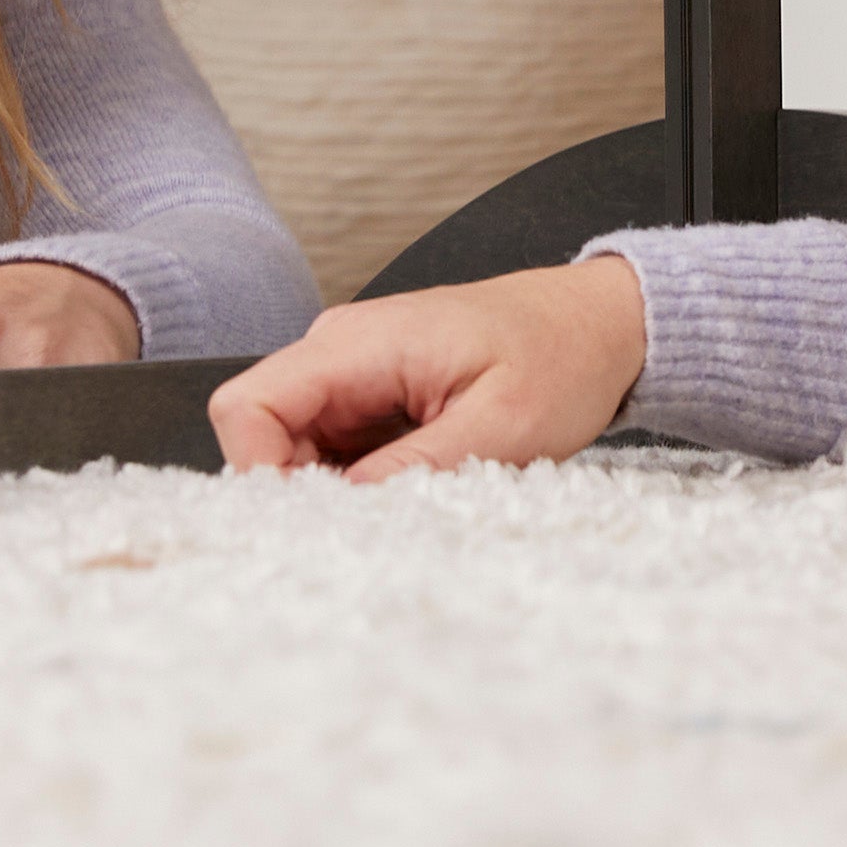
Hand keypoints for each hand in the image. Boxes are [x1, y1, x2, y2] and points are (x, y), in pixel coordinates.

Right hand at [209, 259, 646, 480]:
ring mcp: (350, 370)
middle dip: (304, 491)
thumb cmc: (561, 356)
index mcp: (358, 344)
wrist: (598, 322)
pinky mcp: (368, 392)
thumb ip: (416, 468)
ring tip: (415, 500)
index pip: (248, 407)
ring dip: (336, 489)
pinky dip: (359, 481)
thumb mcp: (503, 428)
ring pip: (294, 447)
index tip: (317, 523)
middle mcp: (338, 349)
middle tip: (381, 523)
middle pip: (264, 435)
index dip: (261, 474)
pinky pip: (331, 447)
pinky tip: (416, 486)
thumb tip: (343, 510)